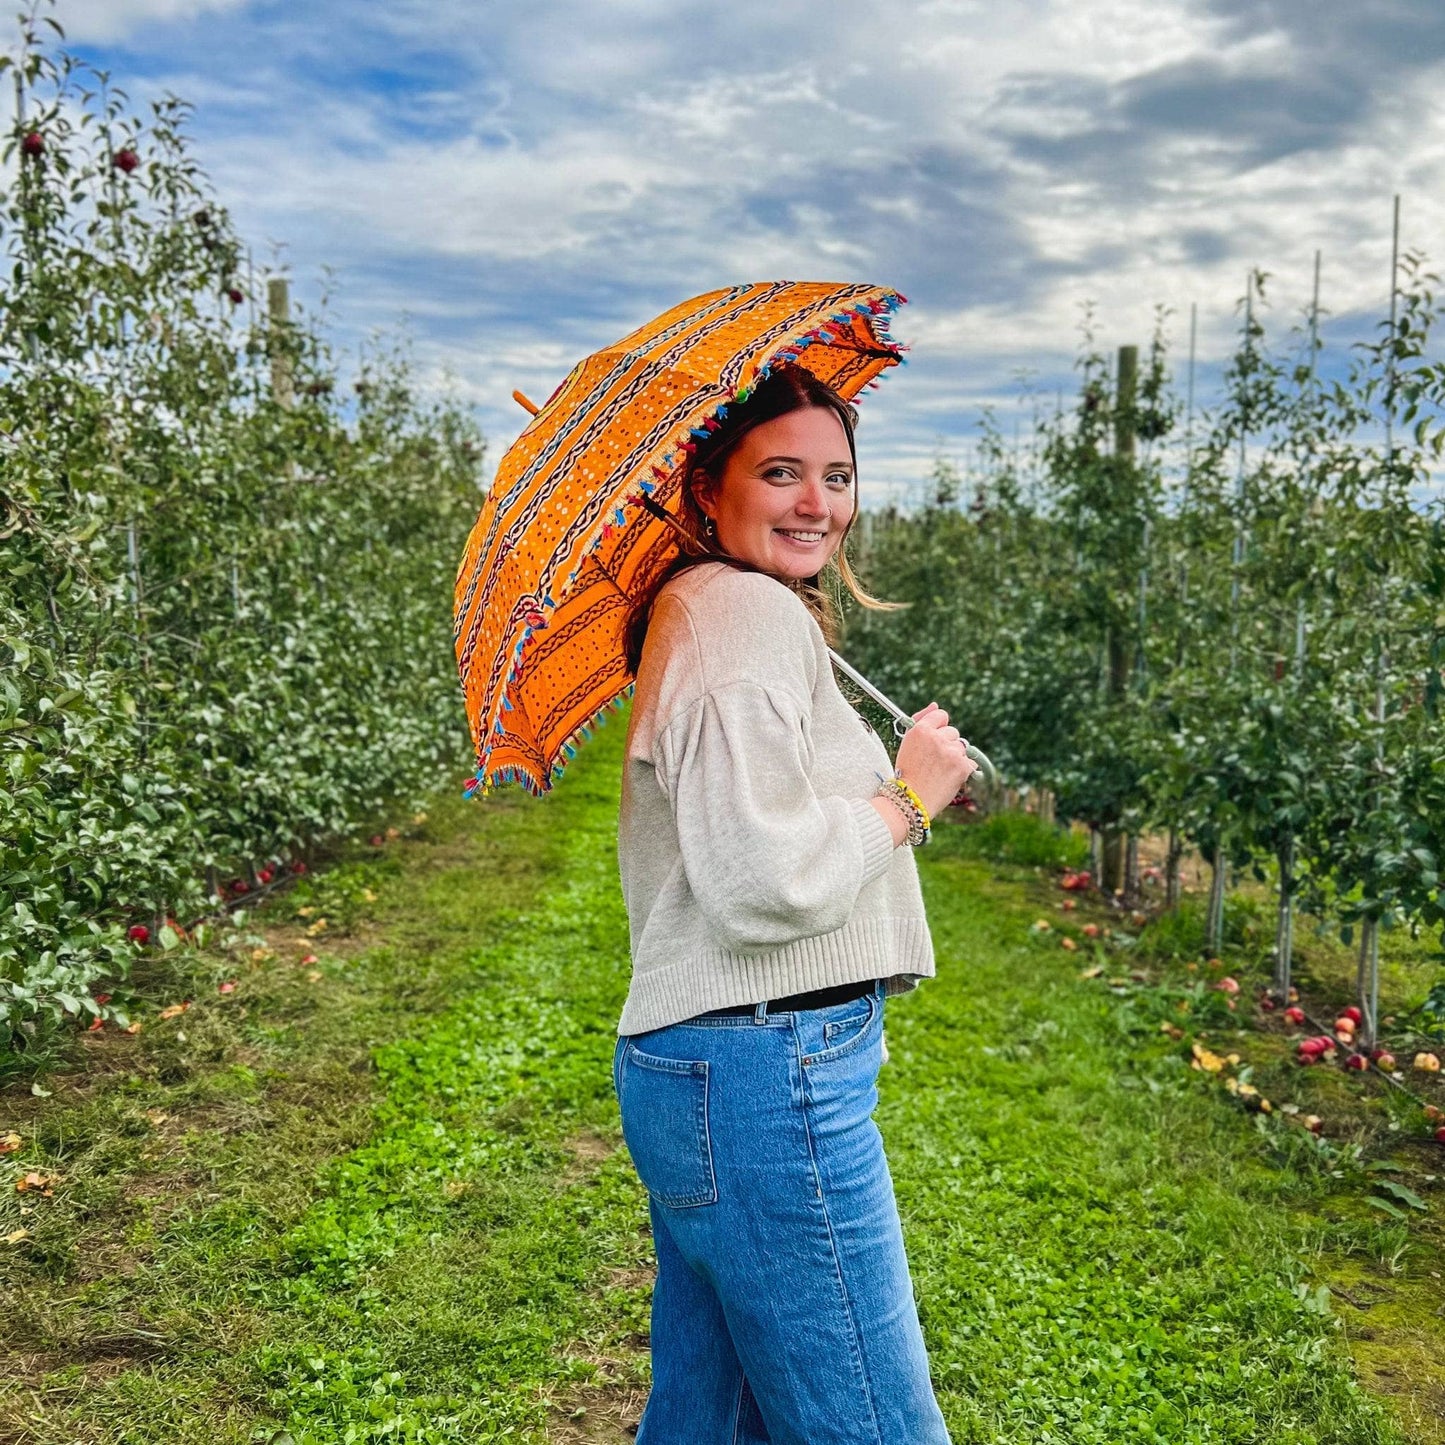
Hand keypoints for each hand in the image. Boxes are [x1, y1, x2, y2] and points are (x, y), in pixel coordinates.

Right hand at [894, 703, 977, 819]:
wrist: (910, 801)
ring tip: (940, 771)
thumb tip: (935, 704)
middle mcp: (937, 738)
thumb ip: (921, 720)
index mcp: (921, 730)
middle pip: (953, 732)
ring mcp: (952, 752)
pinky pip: (970, 762)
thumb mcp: (908, 743)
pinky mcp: (962, 766)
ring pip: (961, 747)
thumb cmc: (906, 773)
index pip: (941, 715)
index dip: (939, 727)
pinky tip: (949, 778)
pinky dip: (963, 770)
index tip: (935, 738)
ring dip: (955, 757)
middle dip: (947, 744)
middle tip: (934, 761)